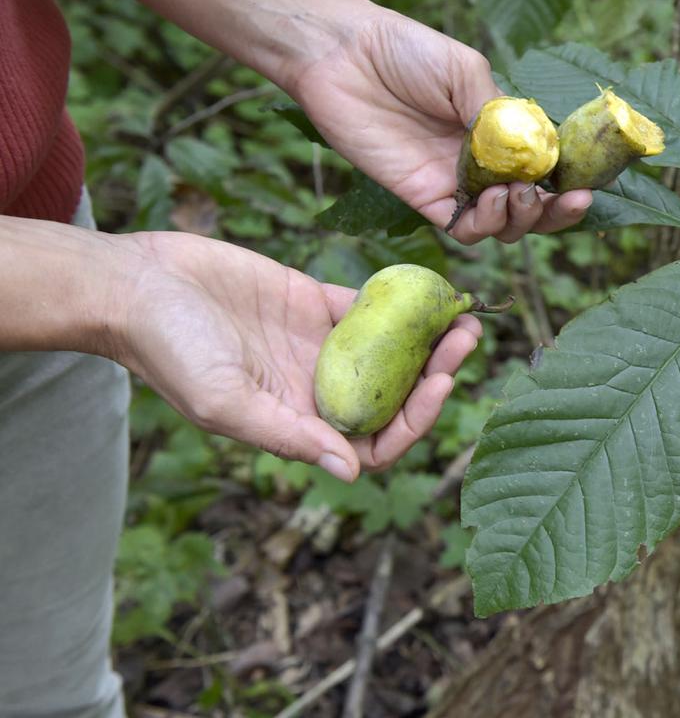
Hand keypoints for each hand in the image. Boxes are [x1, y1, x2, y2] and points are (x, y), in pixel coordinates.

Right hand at [113, 232, 480, 480]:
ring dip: (428, 337)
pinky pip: (369, 305)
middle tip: (467, 339)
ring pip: (391, 348)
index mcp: (299, 423)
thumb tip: (351, 471)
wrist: (135, 284)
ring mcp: (318, 345)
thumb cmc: (168, 350)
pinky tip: (429, 286)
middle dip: (436, 373)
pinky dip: (400, 298)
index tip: (441, 385)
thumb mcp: (226, 401)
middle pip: (394, 393)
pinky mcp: (312, 302)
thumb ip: (288, 436)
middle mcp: (316, 388)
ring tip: (463, 313)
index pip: (375, 441)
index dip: (415, 422)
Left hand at [289, 5, 592, 243]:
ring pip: (500, 224)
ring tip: (517, 195)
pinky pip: (460, 229)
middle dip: (554, 212)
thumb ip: (499, 113)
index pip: (544, 169)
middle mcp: (481, 163)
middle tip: (566, 201)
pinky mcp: (421, 197)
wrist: (345, 55)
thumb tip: (534, 153)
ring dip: (521, 219)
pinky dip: (484, 226)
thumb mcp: (466, 70)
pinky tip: (491, 203)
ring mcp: (452, 183)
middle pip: (529, 206)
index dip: (568, 182)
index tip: (587, 185)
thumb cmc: (405, 50)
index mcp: (499, 131)